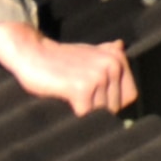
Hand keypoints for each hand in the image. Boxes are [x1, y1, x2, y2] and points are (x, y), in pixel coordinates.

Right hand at [0, 21, 137, 115]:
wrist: (31, 51)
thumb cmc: (59, 56)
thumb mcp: (87, 51)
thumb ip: (106, 52)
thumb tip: (121, 45)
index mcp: (117, 58)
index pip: (130, 96)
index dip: (113, 101)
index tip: (94, 97)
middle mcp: (112, 66)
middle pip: (115, 107)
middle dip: (97, 107)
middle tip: (76, 93)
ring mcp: (98, 77)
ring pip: (100, 112)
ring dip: (84, 110)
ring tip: (69, 93)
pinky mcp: (82, 89)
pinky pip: (86, 115)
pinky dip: (73, 112)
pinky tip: (63, 97)